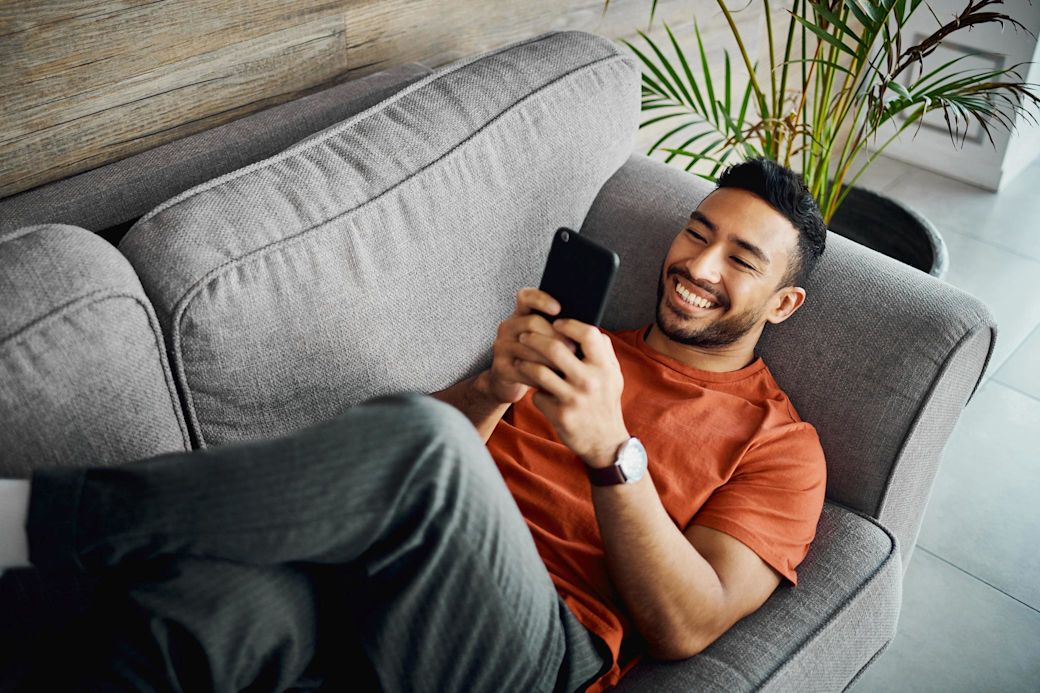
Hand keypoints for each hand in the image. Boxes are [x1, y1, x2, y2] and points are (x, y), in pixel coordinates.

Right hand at [483, 288, 576, 404]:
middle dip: (555, 335)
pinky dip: (540, 375)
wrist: (510, 382)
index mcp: (520, 315)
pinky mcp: (501, 368)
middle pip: (531, 323)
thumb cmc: (538, 358)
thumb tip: (589, 327)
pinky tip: (553, 381)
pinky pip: (523, 369)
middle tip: (574, 348)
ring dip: (550, 358)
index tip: (559, 308)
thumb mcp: (546, 340)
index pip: (526, 297)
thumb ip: (559, 330)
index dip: (541, 300)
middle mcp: (508, 327)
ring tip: (567, 366)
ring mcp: (502, 347)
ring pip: (528, 348)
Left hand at [514, 318, 628, 466]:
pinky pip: (537, 395)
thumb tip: (586, 328)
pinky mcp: (560, 414)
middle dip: (535, 338)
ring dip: (524, 363)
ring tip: (520, 360)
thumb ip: (603, 352)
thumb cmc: (605, 403)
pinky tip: (534, 390)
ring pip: (539, 371)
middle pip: (556, 348)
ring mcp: (573, 399)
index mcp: (604, 368)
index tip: (557, 323)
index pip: (588, 334)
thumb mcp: (613, 376)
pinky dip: (534, 391)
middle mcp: (590, 381)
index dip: (570, 324)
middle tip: (524, 335)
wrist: (605, 443)